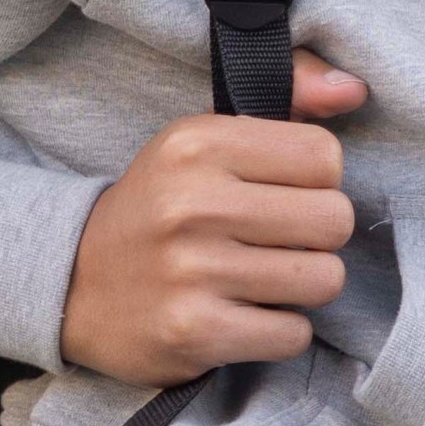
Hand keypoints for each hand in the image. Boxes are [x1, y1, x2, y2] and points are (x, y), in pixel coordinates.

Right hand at [59, 60, 371, 381]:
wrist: (70, 285)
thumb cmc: (160, 208)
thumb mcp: (205, 141)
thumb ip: (288, 102)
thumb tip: (354, 91)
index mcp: (197, 143)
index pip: (324, 157)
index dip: (316, 182)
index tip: (280, 194)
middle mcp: (192, 202)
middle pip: (335, 220)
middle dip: (317, 238)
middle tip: (276, 243)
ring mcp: (191, 271)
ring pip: (324, 279)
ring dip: (302, 287)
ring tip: (261, 279)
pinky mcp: (194, 332)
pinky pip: (293, 334)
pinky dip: (278, 330)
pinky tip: (243, 316)